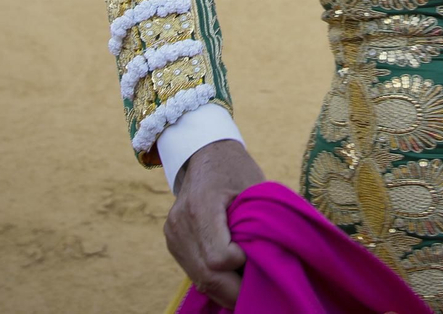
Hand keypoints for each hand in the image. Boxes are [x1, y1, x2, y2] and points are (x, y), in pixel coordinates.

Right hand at [165, 140, 263, 307]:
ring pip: (199, 279)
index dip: (241, 263)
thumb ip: (258, 224)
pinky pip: (194, 271)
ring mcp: (173, 234)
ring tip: (248, 286)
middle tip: (260, 290)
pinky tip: (232, 277)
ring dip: (225, 289)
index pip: (219, 258)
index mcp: (201, 207)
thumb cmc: (235, 168)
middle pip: (207, 276)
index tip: (256, 253)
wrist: (203, 152)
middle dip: (235, 290)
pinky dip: (214, 279)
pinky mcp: (172, 241)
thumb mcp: (254, 188)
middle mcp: (180, 224)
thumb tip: (270, 262)